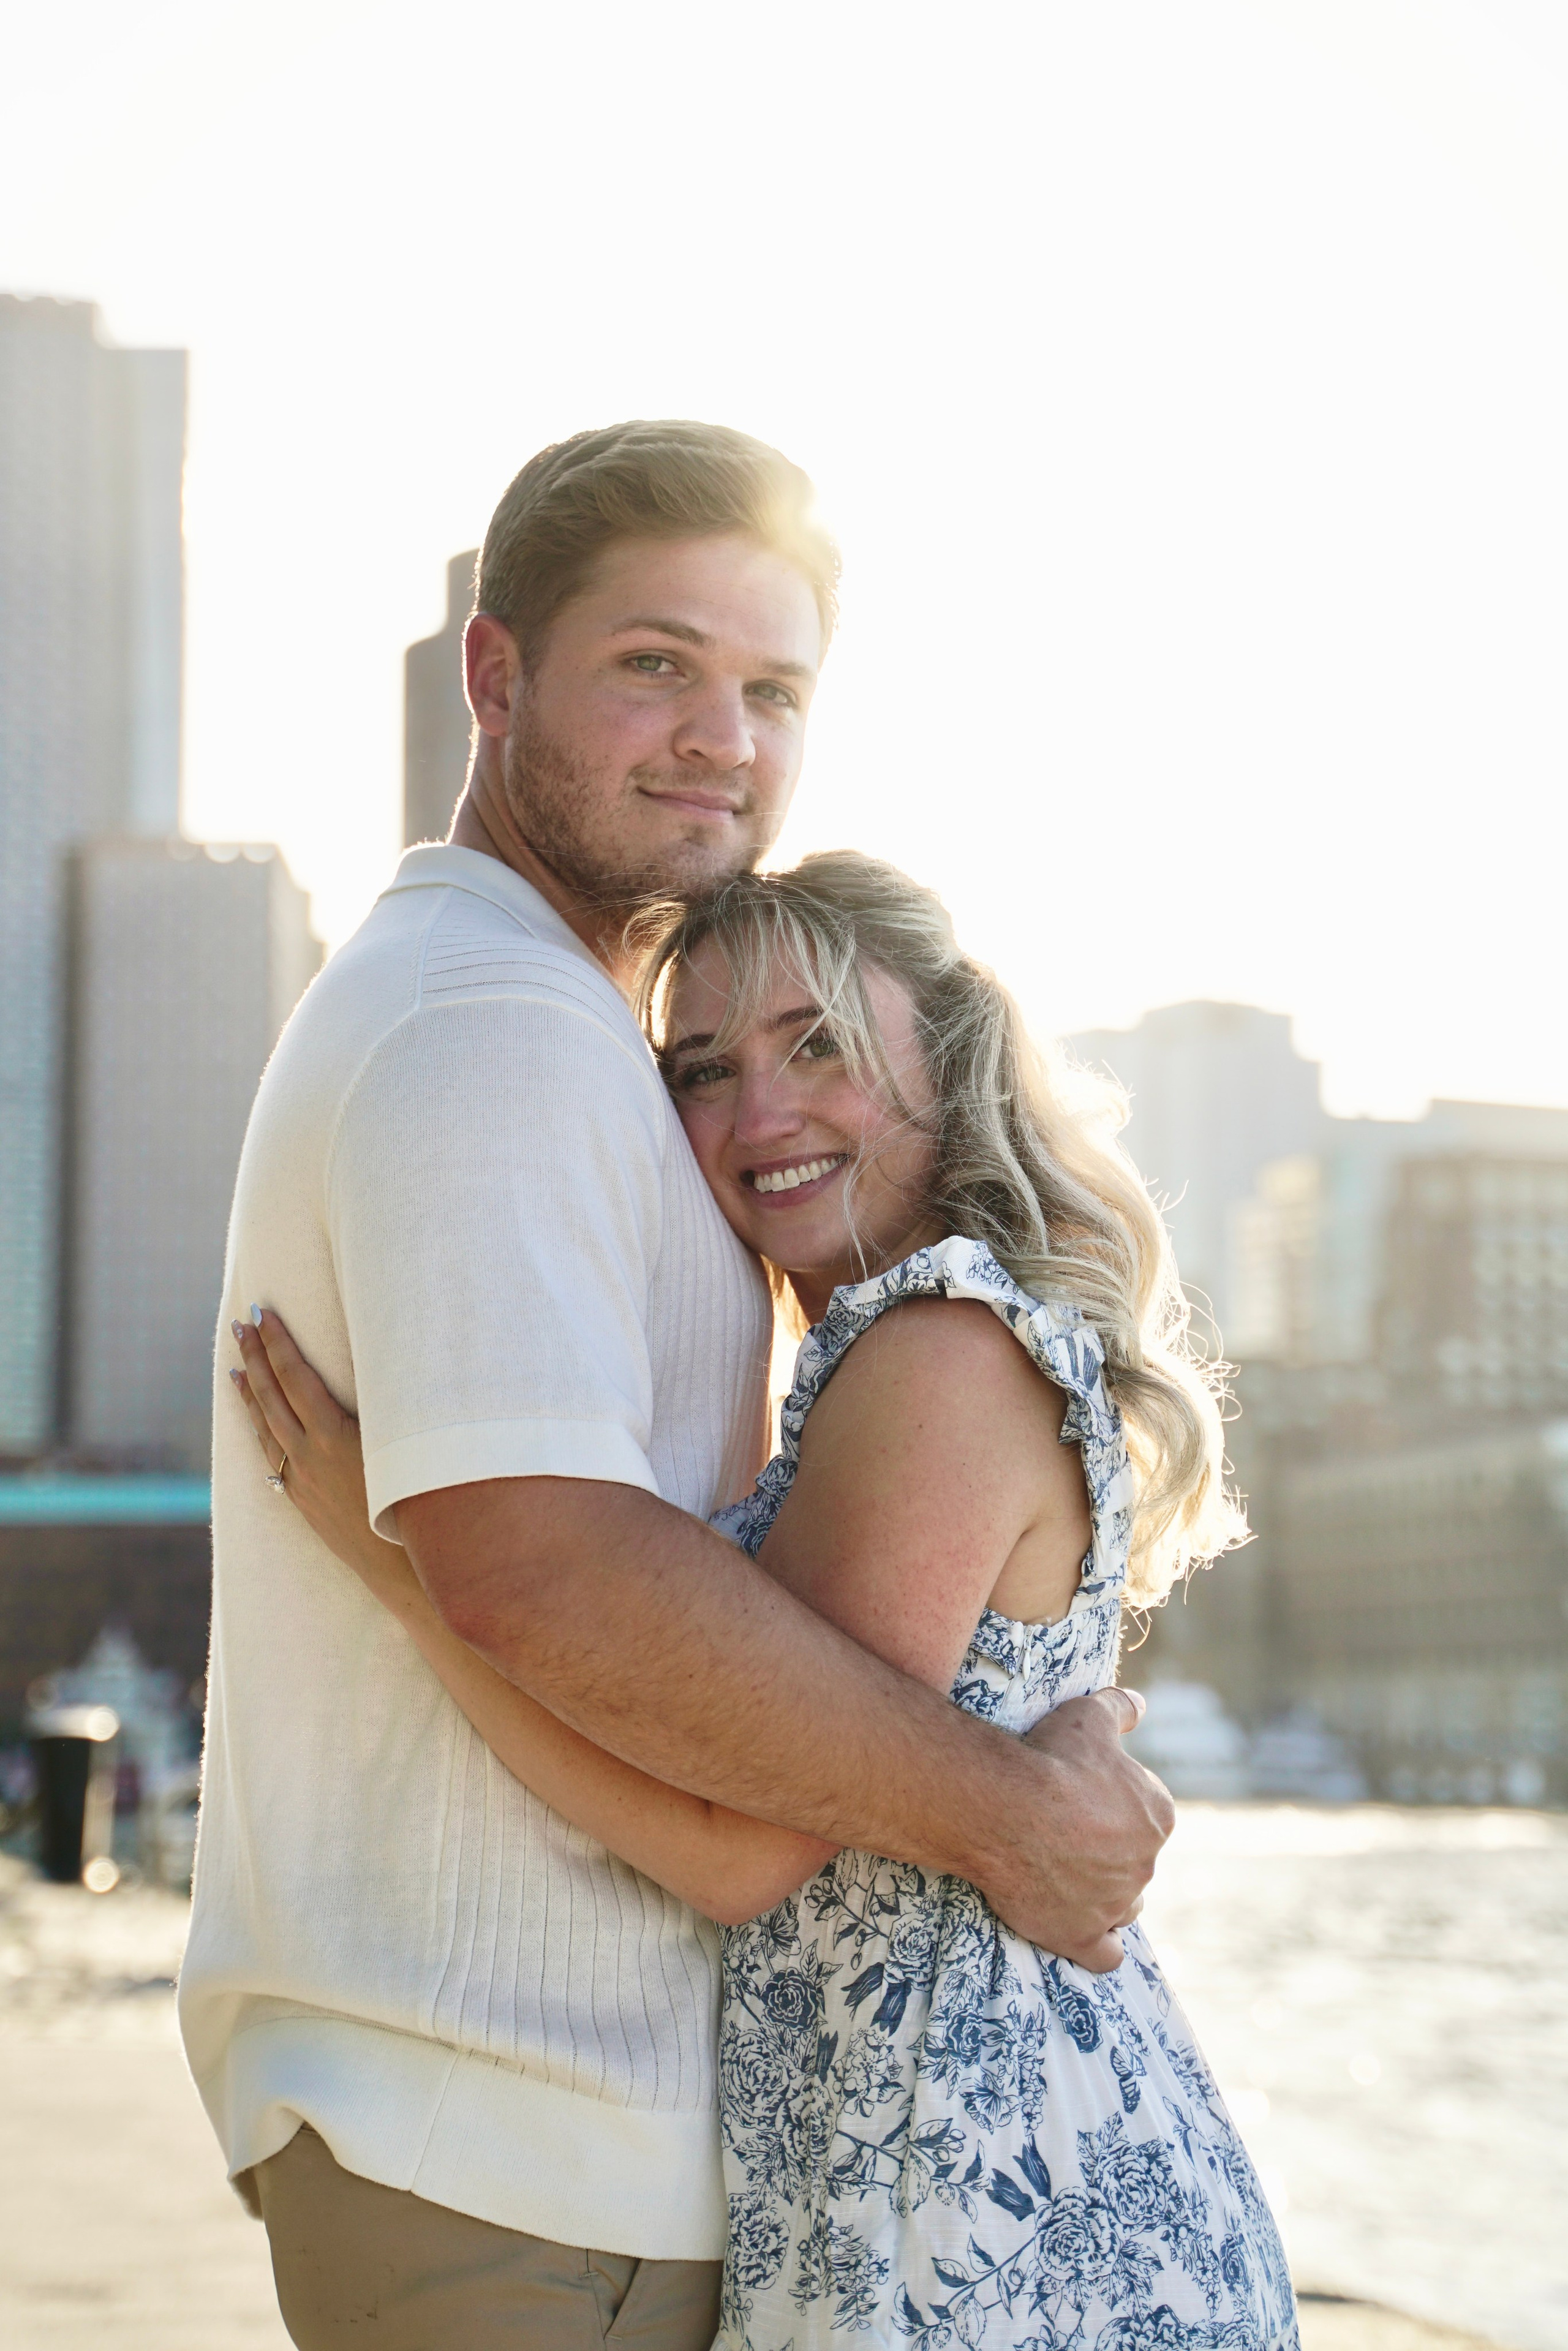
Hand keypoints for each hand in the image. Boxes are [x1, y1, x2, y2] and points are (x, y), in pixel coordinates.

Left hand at [229, 1310, 409, 1599]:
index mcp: (333, 1435)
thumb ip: (386, 1404)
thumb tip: (382, 1357)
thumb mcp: (401, 1442)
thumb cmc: (416, 1499)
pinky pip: (271, 1456)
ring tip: (235, 1367)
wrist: (401, 1566)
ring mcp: (301, 1479)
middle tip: (241, 1325)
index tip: (263, 1314)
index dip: (278, 1342)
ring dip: (250, 1393)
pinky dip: (260, 1432)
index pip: (295, 1376)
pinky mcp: (302, 1500)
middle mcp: (309, 1455)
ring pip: (264, 1428)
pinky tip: (256, 1422)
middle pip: (272, 1395)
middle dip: (256, 1356)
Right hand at [982, 1687, 1174, 1971]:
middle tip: (1064, 1832)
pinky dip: (1100, 1946)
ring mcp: (1115, 1904)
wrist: (1007, 1808)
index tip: (1082, 1797)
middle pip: (1134, 1860)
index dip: (1114, 1805)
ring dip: (1107, 1895)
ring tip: (1069, 1877)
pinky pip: (1105, 1954)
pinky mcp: (1082, 1936)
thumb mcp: (1088, 1717)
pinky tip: (1083, 1931)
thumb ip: (1119, 1708)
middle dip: (1108, 1850)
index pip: (1146, 1814)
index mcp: (1157, 1815)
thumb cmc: (1049, 1758)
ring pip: (1126, 1906)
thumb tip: (1140, 1704)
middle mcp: (1146, 1864)